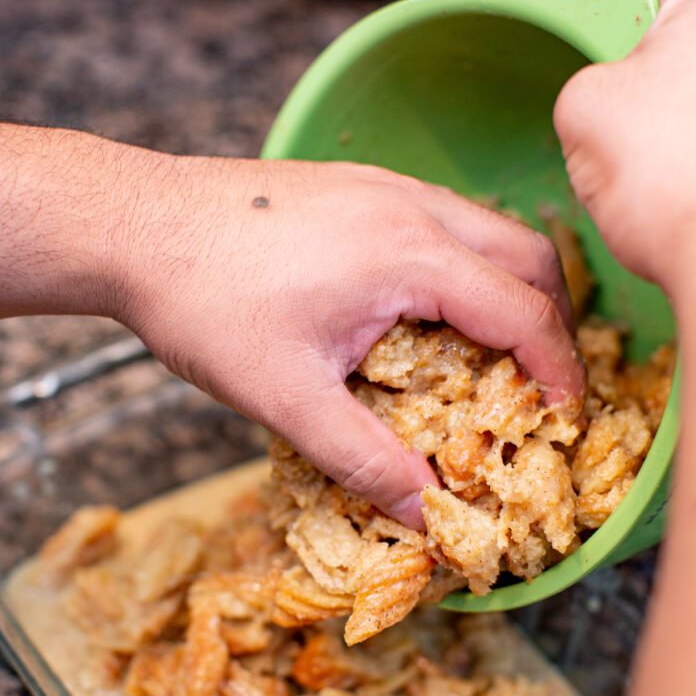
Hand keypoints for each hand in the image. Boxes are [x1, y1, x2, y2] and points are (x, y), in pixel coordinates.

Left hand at [115, 156, 583, 526]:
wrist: (129, 225)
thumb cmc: (200, 302)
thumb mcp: (284, 397)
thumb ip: (362, 459)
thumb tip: (424, 513)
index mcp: (408, 254)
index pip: (523, 312)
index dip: (559, 371)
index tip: (566, 417)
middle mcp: (411, 204)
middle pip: (529, 257)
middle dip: (553, 323)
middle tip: (541, 386)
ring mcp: (385, 183)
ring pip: (489, 230)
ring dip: (510, 289)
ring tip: (494, 353)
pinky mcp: (358, 181)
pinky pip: (446, 218)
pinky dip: (467, 264)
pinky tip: (429, 309)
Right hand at [553, 0, 695, 300]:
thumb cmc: (674, 186)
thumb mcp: (580, 107)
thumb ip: (580, 78)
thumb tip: (595, 94)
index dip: (592, 24)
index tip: (574, 52)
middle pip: (673, 44)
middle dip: (634, 84)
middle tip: (612, 124)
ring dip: (665, 126)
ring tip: (651, 166)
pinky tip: (679, 188)